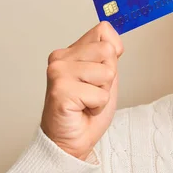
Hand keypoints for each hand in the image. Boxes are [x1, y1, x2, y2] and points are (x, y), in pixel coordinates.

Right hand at [40, 21, 123, 159]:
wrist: (70, 141)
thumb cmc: (86, 112)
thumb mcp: (105, 78)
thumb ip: (108, 56)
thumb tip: (114, 38)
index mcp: (71, 52)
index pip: (103, 30)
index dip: (113, 53)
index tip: (102, 73)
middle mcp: (60, 58)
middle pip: (108, 51)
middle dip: (109, 77)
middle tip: (92, 92)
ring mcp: (58, 73)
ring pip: (107, 72)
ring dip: (103, 93)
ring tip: (87, 101)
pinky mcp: (60, 90)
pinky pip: (100, 95)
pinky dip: (97, 107)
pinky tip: (82, 110)